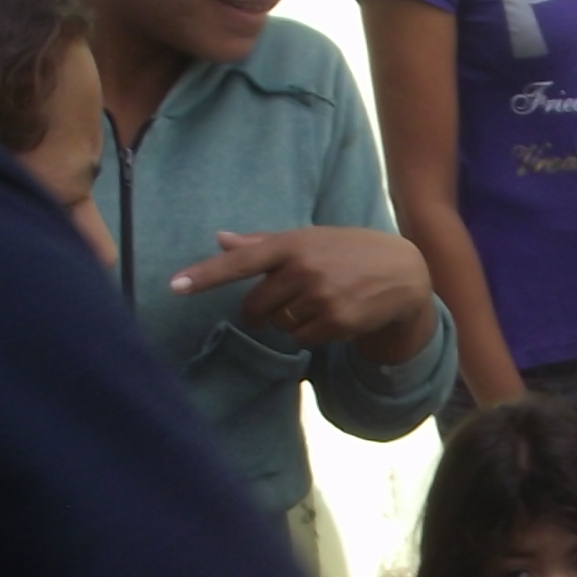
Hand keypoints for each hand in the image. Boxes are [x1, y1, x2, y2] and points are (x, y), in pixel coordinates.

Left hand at [171, 227, 436, 354]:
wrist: (402, 271)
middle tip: (286, 300)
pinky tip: (334, 315)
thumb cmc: (347, 251)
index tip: (174, 286)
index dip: (205, 275)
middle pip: (255, 306)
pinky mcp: (336, 321)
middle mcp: (302, 268)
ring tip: (320, 302)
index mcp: (290, 244)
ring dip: (291, 321)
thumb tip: (220, 238)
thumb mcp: (308, 239)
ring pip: (278, 325)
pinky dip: (311, 333)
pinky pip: (301, 338)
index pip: (239, 261)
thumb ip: (262, 243)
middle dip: (263, 310)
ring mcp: (319, 296)